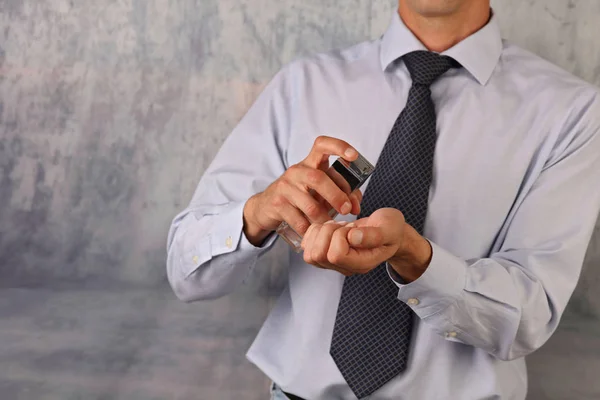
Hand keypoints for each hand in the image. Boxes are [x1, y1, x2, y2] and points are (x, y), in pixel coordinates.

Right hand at [243, 136, 363, 245]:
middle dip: (337, 196)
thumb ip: (341, 193)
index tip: (354, 156)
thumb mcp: (319, 191)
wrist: (265, 207)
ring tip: (330, 226)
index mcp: (310, 163)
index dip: (339, 146)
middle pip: (319, 178)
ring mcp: (285, 186)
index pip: (323, 145)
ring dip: (325, 219)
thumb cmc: (300, 197)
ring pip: (311, 205)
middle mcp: (297, 171)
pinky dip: (310, 229)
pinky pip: (299, 220)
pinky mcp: (277, 204)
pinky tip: (314, 232)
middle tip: (347, 210)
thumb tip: (356, 205)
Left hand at [301, 208, 431, 281]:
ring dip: (321, 232)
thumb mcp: (390, 228)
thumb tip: (353, 238)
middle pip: (318, 255)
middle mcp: (344, 267)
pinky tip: (330, 227)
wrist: (386, 230)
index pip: (335, 256)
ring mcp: (332, 263)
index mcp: (361, 264)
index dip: (339, 237)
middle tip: (344, 227)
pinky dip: (314, 231)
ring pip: (309, 252)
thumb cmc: (390, 229)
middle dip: (327, 233)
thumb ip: (375, 235)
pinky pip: (306, 245)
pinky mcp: (324, 253)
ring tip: (338, 227)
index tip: (352, 229)